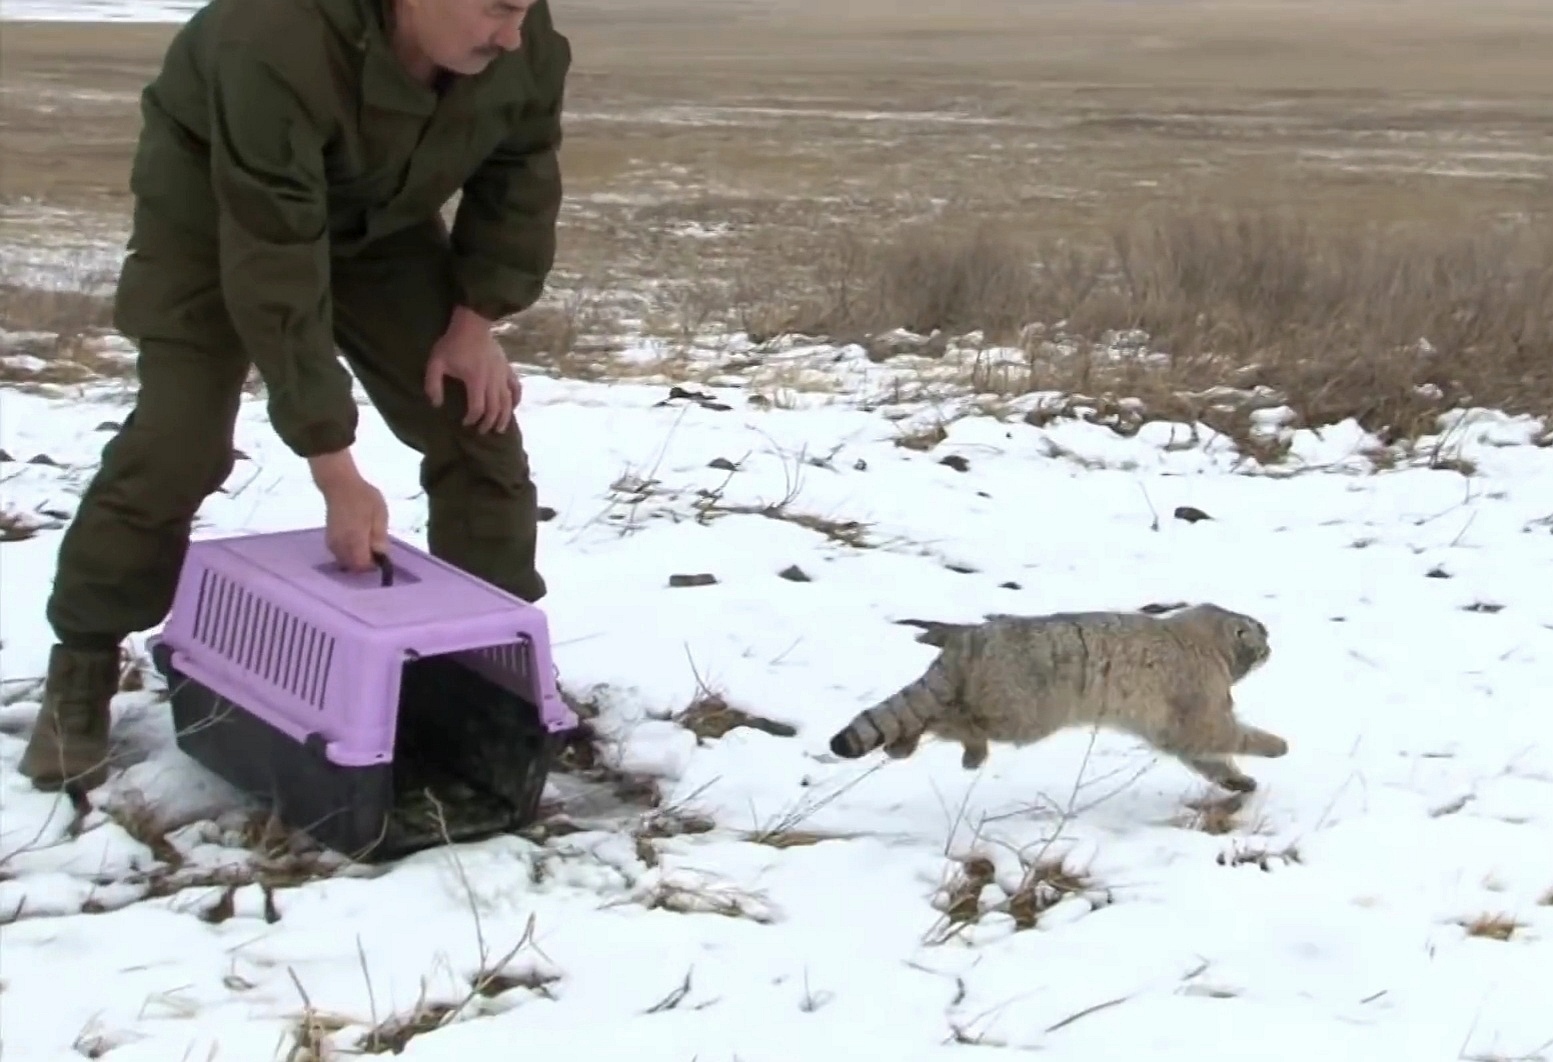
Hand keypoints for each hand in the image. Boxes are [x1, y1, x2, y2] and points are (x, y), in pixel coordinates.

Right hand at [308, 451, 388, 570]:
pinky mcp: (329, 541)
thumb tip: (382, 555)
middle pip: (354, 567)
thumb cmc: (363, 496)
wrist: (339, 485)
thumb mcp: (379, 513)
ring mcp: (332, 543)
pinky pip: (341, 555)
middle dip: (366, 563)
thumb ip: (380, 536)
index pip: (362, 565)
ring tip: (367, 541)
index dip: (373, 565)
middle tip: (375, 547)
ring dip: (357, 558)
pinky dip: (350, 553)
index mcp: (354, 538)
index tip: (381, 554)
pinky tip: (357, 541)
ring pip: (346, 563)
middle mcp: (340, 545)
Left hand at [425, 306, 521, 432]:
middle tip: (482, 432)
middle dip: (489, 423)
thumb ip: (433, 384)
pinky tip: (513, 407)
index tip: (465, 423)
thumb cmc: (453, 343)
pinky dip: (516, 400)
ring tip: (500, 429)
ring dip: (505, 417)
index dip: (472, 419)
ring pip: (508, 402)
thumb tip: (436, 404)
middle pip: (495, 409)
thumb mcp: (436, 363)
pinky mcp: (507, 369)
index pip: (478, 407)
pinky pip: (516, 387)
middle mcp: (492, 381)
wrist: (472, 323)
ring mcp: (502, 375)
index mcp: (476, 381)